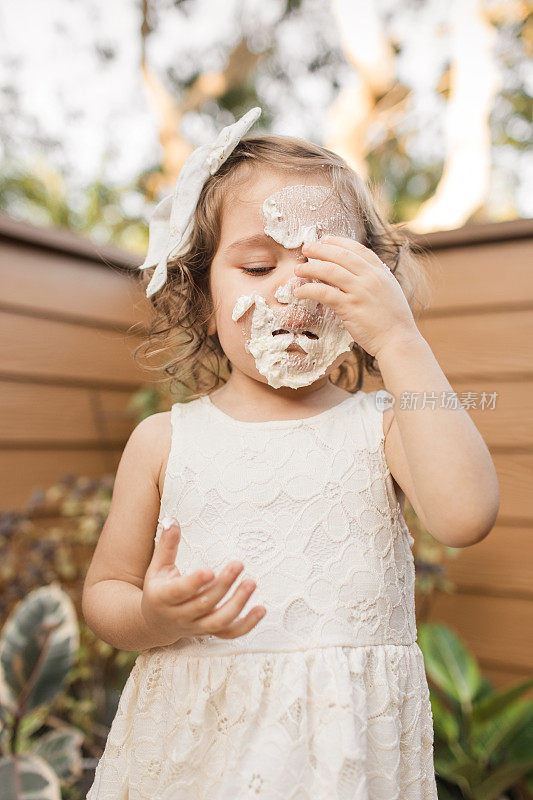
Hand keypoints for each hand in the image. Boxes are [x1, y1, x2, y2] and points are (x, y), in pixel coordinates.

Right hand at [141, 519, 265, 644]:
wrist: (156, 623)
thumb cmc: (159, 588)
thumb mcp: (158, 567)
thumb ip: (167, 545)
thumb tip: (171, 520)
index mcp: (164, 597)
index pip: (179, 591)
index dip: (194, 583)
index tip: (210, 570)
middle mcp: (180, 615)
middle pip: (204, 604)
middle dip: (223, 586)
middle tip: (239, 565)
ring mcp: (196, 626)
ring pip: (218, 621)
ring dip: (237, 604)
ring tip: (251, 583)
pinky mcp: (209, 632)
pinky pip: (230, 633)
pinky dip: (247, 624)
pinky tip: (261, 609)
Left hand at [293, 234, 420, 358]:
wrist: (399, 341)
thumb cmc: (394, 321)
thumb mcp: (389, 292)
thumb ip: (374, 280)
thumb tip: (359, 273)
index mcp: (380, 272)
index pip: (357, 249)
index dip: (339, 242)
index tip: (325, 240)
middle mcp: (371, 278)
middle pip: (341, 255)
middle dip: (320, 249)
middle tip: (306, 248)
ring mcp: (360, 291)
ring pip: (330, 270)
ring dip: (310, 267)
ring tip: (299, 269)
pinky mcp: (350, 307)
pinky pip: (324, 293)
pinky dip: (309, 290)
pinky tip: (299, 292)